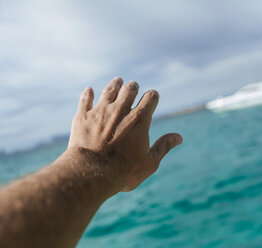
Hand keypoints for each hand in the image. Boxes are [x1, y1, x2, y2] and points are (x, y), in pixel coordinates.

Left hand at [67, 77, 181, 191]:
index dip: (153, 96)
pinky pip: (86, 100)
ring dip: (115, 84)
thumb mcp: (149, 162)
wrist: (91, 172)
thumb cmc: (124, 171)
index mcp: (140, 119)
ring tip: (118, 81)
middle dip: (133, 87)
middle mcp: (121, 110)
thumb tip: (179, 137)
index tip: (152, 98)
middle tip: (133, 87)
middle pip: (130, 89)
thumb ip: (163, 146)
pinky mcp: (83, 116)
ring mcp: (100, 111)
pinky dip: (88, 94)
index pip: (151, 97)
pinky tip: (89, 90)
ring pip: (109, 90)